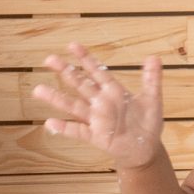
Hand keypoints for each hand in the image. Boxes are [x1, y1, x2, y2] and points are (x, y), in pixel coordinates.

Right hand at [33, 44, 166, 172]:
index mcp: (113, 90)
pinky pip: (78, 131)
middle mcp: (100, 102)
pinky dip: (65, 128)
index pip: (96, 71)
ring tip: (38, 90)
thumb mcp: (153, 98)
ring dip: (56, 98)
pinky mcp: (96, 136)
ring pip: (73, 105)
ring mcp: (96, 119)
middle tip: (48, 59)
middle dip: (65, 71)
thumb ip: (152, 78)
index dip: (85, 58)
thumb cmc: (147, 122)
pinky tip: (50, 124)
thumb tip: (154, 57)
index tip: (72, 45)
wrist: (146, 148)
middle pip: (80, 84)